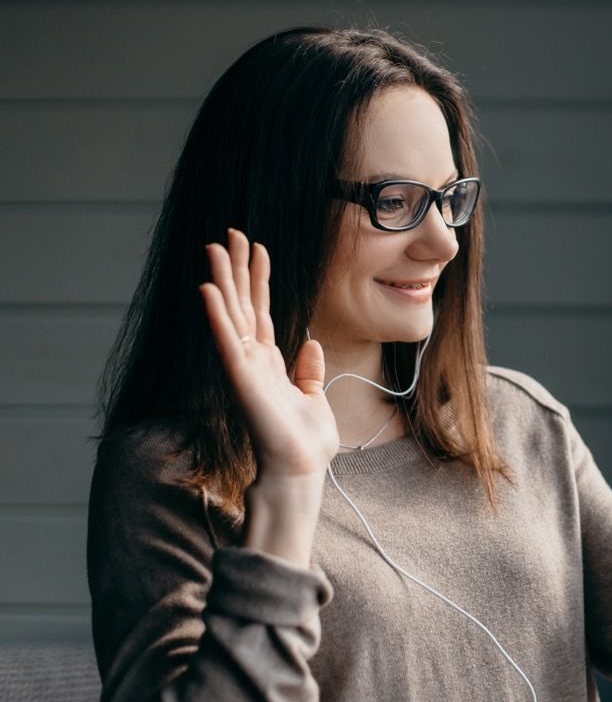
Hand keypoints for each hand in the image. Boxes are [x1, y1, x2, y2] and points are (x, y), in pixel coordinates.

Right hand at [199, 230, 338, 562]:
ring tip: (215, 247)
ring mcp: (244, 368)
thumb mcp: (314, 397)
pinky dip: (217, 315)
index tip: (256, 247)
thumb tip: (311, 345)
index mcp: (270, 361)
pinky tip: (207, 289)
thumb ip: (309, 370)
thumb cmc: (306, 441)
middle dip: (236, 268)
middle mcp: (253, 360)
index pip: (261, 310)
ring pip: (230, 314)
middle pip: (242, 304)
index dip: (258, 278)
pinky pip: (226, 341)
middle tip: (230, 233)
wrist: (301, 469)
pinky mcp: (241, 379)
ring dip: (222, 280)